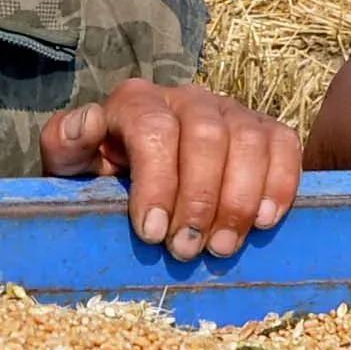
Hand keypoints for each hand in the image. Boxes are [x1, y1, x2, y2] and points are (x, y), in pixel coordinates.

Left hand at [42, 79, 303, 259]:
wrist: (135, 176)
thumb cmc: (101, 175)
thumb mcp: (70, 164)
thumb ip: (65, 142)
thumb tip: (89, 122)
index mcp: (137, 102)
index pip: (154, 129)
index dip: (157, 182)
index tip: (152, 234)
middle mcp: (187, 98)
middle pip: (207, 136)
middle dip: (199, 200)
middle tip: (185, 251)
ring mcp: (230, 111)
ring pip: (249, 142)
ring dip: (239, 201)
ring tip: (222, 248)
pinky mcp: (263, 131)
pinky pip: (285, 145)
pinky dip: (281, 183)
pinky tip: (264, 222)